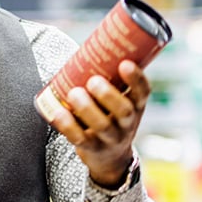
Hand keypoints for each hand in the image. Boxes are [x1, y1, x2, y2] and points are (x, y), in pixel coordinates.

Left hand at [46, 60, 149, 187]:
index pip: (143, 92)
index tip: (125, 63)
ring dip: (87, 108)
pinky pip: (80, 138)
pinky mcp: (92, 148)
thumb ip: (109, 78)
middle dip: (108, 95)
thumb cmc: (110, 116)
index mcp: (136, 106)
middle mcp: (127, 123)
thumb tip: (89, 43)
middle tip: (93, 81)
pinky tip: (58, 112)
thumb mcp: (119, 100)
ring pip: (102, 125)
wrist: (111, 157)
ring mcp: (110, 138)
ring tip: (74, 93)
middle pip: (124, 110)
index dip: (136, 79)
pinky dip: (68, 125)